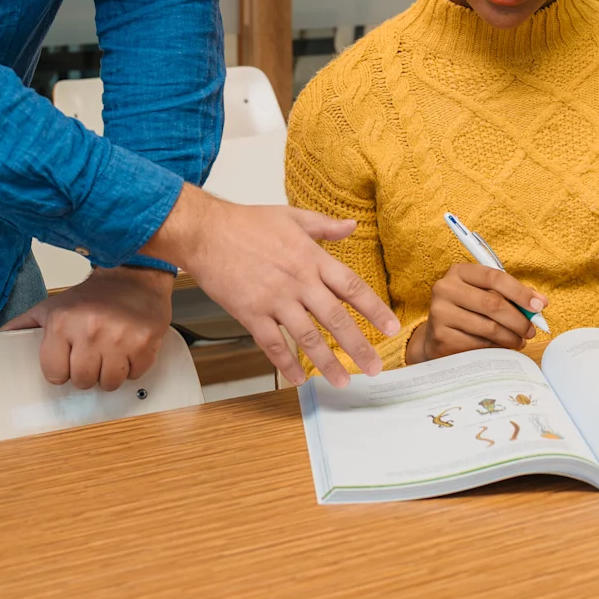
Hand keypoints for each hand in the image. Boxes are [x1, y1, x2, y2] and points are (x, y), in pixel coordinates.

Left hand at [2, 266, 171, 390]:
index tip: (68, 359)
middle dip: (86, 372)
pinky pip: (135, 375)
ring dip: (109, 374)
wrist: (134, 274)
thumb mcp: (53, 305)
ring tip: (110, 353)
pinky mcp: (145, 342)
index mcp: (63, 322)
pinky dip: (132, 368)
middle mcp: (90, 330)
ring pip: (108, 383)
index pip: (55, 374)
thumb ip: (25, 325)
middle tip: (92, 354)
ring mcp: (120, 338)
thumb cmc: (93, 295)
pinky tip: (128, 350)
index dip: (62, 369)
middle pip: (82, 381)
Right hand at [143, 184, 398, 387]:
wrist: (206, 231)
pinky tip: (297, 379)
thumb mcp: (291, 217)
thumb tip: (352, 226)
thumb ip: (324, 226)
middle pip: (335, 319)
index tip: (392, 328)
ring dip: (327, 362)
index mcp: (312, 258)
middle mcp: (298, 281)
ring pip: (307, 337)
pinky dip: (285, 363)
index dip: (374, 309)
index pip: (352, 287)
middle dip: (359, 346)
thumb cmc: (247, 223)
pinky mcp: (250, 313)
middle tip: (375, 368)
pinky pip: (272, 344)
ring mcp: (274, 300)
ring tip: (343, 381)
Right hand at [405, 263, 546, 363]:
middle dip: (519, 319)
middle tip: (531, 330)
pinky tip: (501, 348)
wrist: (435, 337)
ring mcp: (440, 314)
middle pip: (493, 303)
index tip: (540, 305)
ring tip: (519, 341)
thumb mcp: (483, 295)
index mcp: (458, 272)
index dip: (520, 292)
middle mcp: (445, 289)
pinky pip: (479, 345)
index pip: (494, 277)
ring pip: (489, 327)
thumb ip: (509, 295)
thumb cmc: (467, 312)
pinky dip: (496, 349)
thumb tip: (540, 302)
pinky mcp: (441, 338)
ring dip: (511, 337)